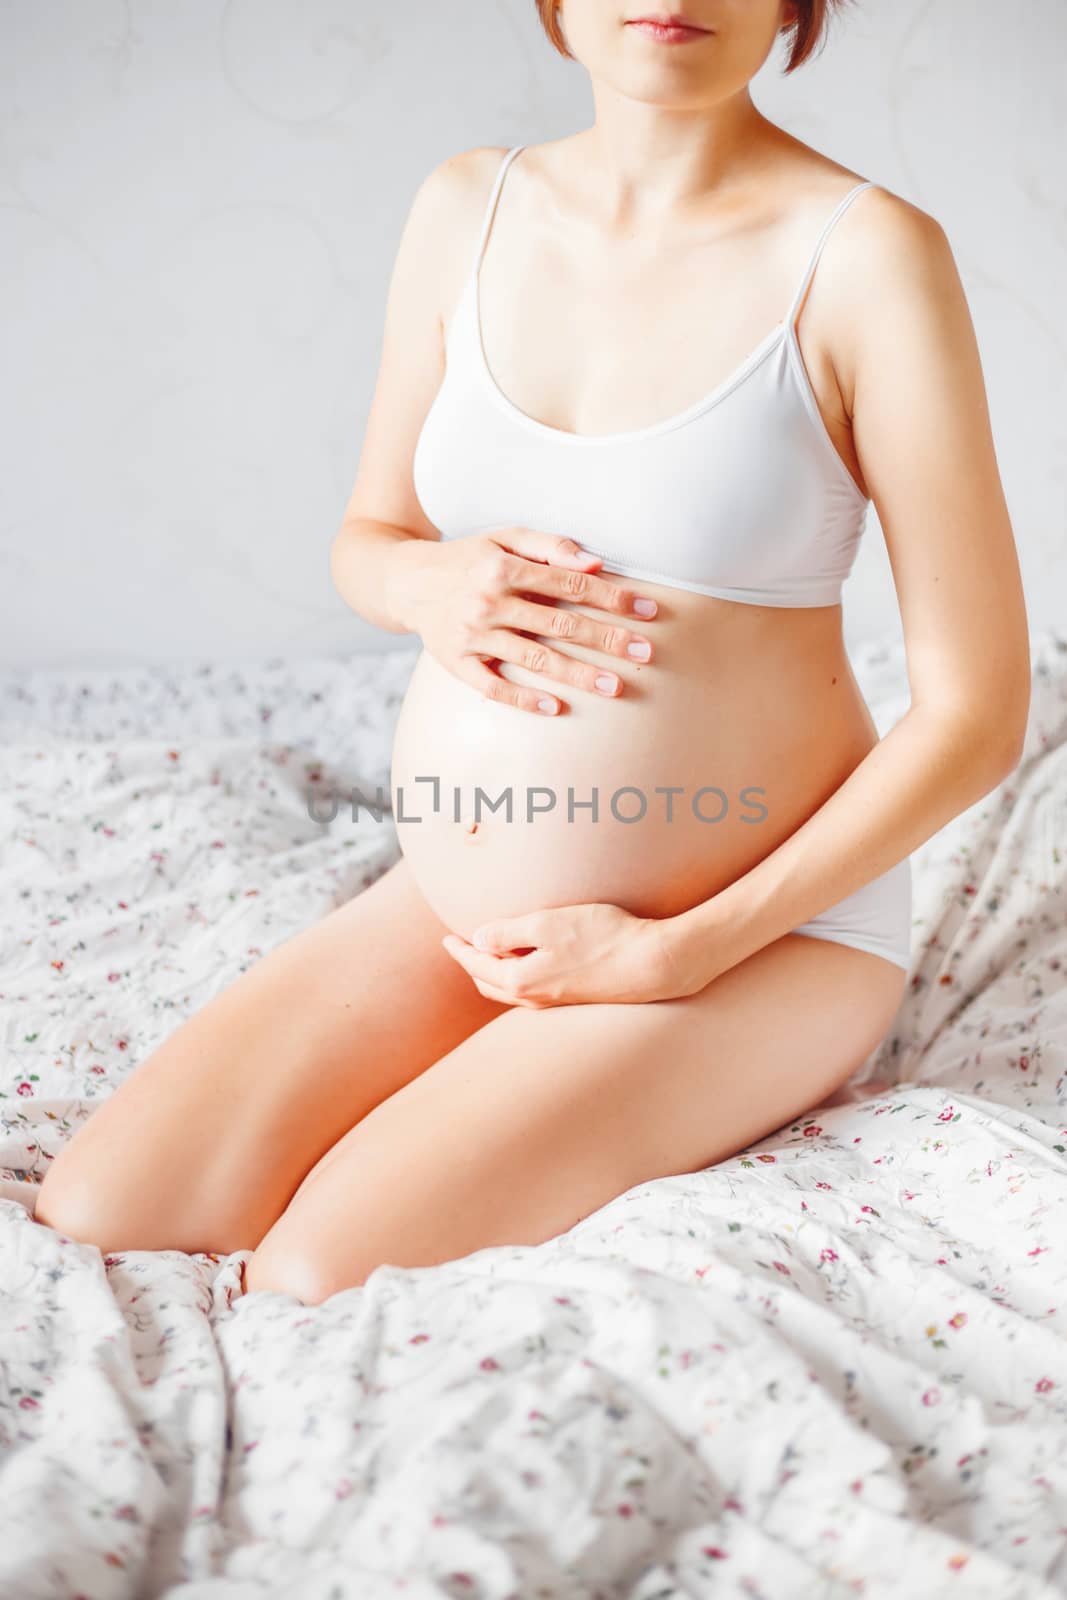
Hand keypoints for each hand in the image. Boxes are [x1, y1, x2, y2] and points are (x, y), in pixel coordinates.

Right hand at [393, 526, 657, 715]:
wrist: (406, 582)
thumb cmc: (468, 558)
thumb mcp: (504, 538)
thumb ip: (550, 546)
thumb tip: (596, 563)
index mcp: (502, 568)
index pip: (570, 585)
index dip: (613, 597)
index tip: (648, 611)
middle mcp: (487, 602)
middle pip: (559, 625)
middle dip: (607, 639)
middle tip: (645, 654)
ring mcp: (472, 636)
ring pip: (535, 659)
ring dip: (578, 674)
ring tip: (616, 687)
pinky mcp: (456, 664)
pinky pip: (493, 687)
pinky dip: (524, 700)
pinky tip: (556, 708)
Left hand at [440, 901, 682, 1007]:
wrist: (653, 964)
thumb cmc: (602, 937)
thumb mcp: (548, 924)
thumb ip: (508, 932)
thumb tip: (478, 939)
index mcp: (521, 981)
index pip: (477, 966)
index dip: (460, 951)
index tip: (447, 938)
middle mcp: (535, 999)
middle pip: (490, 984)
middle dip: (473, 966)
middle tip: (463, 946)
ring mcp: (557, 1002)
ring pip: (511, 991)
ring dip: (495, 973)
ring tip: (490, 954)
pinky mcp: (576, 998)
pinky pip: (533, 992)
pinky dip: (518, 978)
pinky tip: (528, 964)